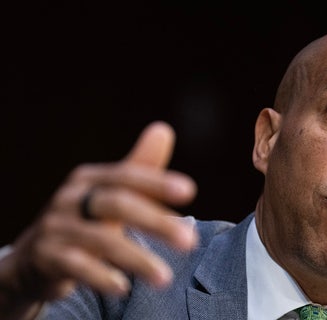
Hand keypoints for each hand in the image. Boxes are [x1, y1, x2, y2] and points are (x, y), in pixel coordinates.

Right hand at [0, 121, 197, 316]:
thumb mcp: (111, 193)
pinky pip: (75, 266)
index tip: (189, 191)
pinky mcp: (45, 257)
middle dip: (156, 223)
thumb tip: (164, 129)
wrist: (34, 256)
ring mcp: (55, 227)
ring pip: (100, 240)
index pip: (127, 176)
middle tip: (191, 242)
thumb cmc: (85, 219)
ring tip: (165, 277)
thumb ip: (140, 168)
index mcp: (89, 179)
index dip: (157, 182)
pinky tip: (123, 287)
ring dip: (137, 260)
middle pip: (117, 205)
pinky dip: (100, 277)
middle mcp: (70, 198)